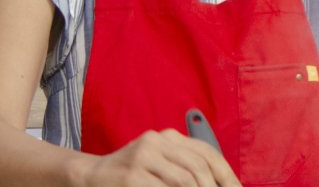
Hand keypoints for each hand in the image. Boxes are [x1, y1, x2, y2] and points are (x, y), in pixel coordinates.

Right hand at [81, 128, 240, 186]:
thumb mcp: (160, 165)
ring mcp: (144, 156)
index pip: (208, 154)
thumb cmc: (131, 176)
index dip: (227, 176)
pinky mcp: (132, 175)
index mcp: (169, 137)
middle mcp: (158, 141)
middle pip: (199, 167)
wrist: (91, 176)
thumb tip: (216, 184)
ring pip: (185, 180)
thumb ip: (185, 170)